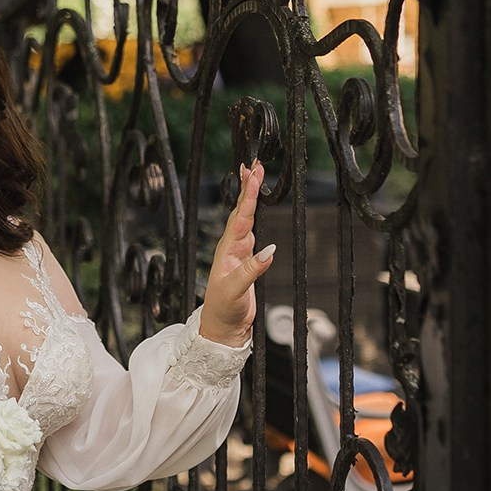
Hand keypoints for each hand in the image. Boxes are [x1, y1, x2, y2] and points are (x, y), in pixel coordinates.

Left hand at [199, 160, 275, 347]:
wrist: (220, 327)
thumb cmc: (223, 310)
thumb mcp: (235, 291)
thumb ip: (252, 271)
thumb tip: (270, 250)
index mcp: (228, 250)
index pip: (241, 217)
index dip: (249, 195)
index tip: (254, 175)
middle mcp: (232, 246)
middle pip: (242, 210)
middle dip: (249, 187)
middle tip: (255, 163)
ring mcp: (239, 252)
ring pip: (246, 218)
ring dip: (250, 197)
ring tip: (254, 176)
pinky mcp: (246, 260)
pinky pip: (251, 230)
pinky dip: (254, 214)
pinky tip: (255, 207)